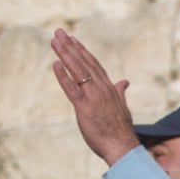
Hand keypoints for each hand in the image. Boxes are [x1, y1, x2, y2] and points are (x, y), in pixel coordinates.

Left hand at [50, 28, 140, 165]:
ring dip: (65, 54)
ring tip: (55, 41)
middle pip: (84, 62)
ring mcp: (93, 96)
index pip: (94, 65)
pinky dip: (63, 76)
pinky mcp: (85, 107)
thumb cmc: (121, 130)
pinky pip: (71, 88)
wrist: (123, 146)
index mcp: (109, 89)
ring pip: (77, 70)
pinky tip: (55, 64)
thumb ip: (120, 92)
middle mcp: (102, 88)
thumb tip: (124, 82)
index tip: (73, 39)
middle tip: (59, 32)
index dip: (82, 51)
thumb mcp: (122, 107)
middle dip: (70, 46)